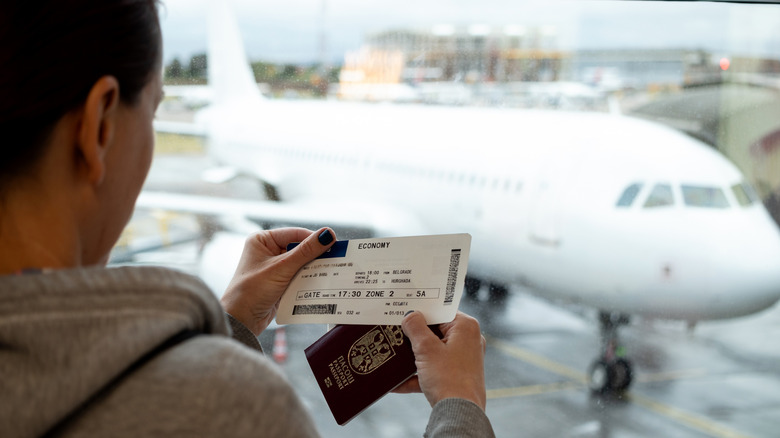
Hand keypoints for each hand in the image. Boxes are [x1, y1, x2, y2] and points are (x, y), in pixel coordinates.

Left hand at [220, 227, 335, 335]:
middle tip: (335, 259)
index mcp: (263, 240)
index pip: (295, 234)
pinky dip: (308, 279)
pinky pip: (299, 276)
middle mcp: (268, 251)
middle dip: (315, 256)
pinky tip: (320, 282)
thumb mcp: (281, 268)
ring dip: (313, 269)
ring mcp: (274, 267)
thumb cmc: (251, 291)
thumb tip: (327, 235)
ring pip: (301, 263)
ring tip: (331, 271)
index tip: (333, 243)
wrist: (241, 322)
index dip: (314, 239)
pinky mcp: (279, 282)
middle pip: (300, 248)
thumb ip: (306, 251)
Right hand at [397, 311, 486, 410]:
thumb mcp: (426, 349)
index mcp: (465, 327)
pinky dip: (418, 375)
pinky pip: (434, 370)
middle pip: (436, 331)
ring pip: (434, 351)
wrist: (459, 413)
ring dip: (414, 356)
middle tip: (396, 332)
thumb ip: (416, 328)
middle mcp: (468, 340)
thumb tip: (410, 315)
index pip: (440, 311)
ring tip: (395, 354)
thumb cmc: (448, 379)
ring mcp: (463, 359)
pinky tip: (397, 382)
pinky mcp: (457, 375)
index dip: (421, 312)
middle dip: (415, 335)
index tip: (404, 312)